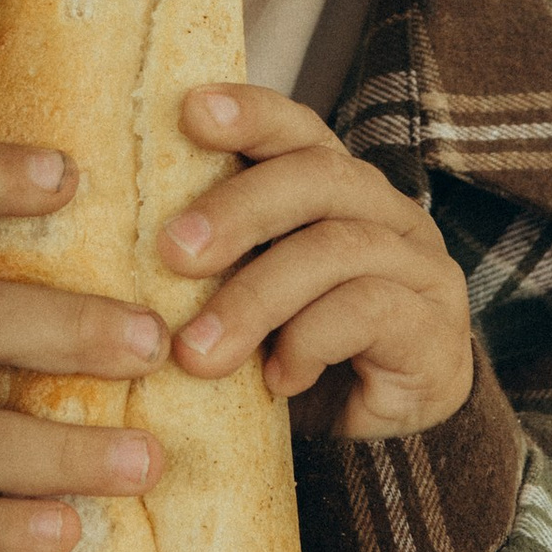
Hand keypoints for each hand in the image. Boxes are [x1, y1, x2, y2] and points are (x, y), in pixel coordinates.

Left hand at [157, 85, 474, 439]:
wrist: (369, 440)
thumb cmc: (289, 357)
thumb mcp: (241, 297)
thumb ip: (209, 260)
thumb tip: (115, 238)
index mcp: (336, 190)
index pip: (299, 130)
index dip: (251, 114)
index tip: (190, 111)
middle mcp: (387, 214)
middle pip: (319, 177)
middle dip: (239, 209)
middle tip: (173, 253)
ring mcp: (421, 270)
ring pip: (337, 249)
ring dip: (257, 298)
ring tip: (197, 353)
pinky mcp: (436, 333)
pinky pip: (370, 311)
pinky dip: (309, 341)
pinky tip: (277, 380)